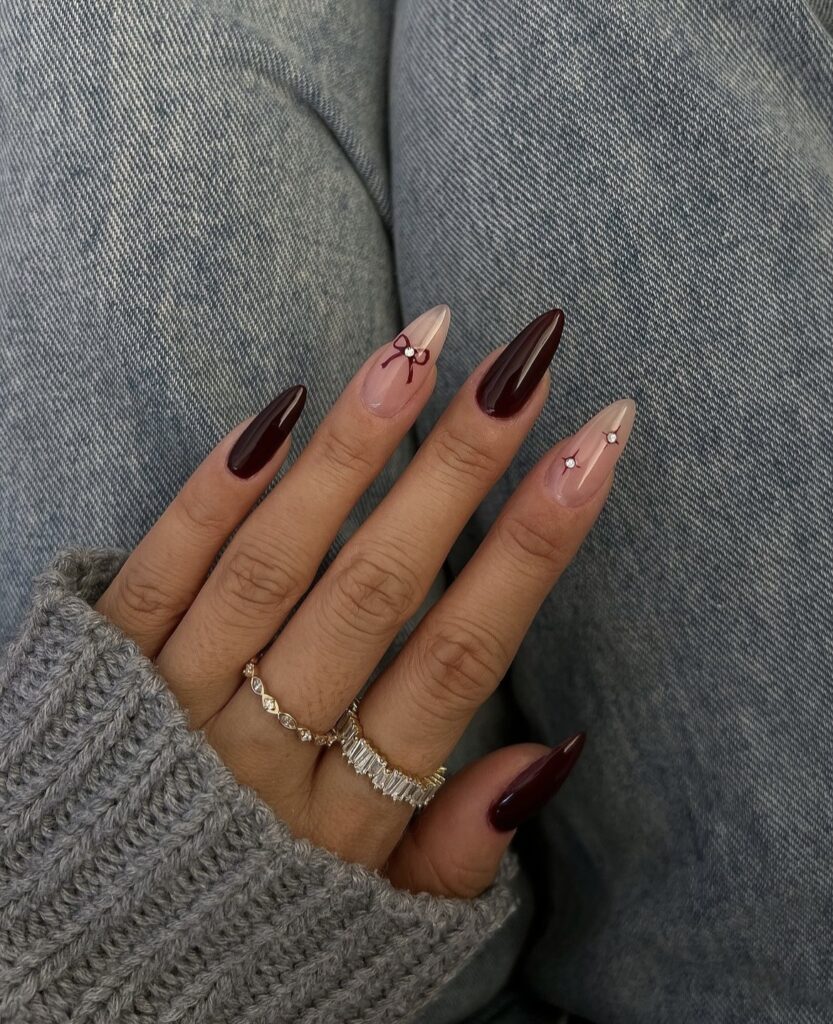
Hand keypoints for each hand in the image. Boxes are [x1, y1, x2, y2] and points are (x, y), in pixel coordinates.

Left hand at [95, 306, 633, 897]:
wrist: (81, 956)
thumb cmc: (252, 922)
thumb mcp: (374, 922)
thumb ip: (459, 850)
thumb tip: (551, 754)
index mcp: (348, 816)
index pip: (459, 658)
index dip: (533, 547)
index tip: (594, 444)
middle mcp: (264, 749)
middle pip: (377, 588)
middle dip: (459, 469)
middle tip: (523, 363)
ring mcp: (175, 699)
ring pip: (274, 561)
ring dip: (350, 452)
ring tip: (418, 346)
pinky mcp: (104, 664)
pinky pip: (160, 567)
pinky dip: (217, 490)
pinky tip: (279, 410)